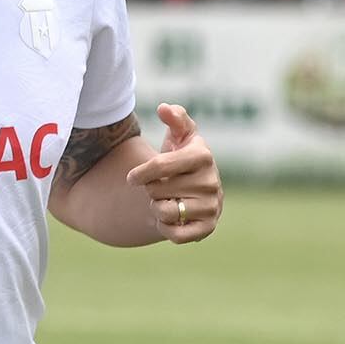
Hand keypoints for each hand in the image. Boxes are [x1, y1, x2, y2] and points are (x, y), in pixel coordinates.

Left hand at [126, 103, 222, 242]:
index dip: (140, 173)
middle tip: (159, 187)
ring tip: (165, 200)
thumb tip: (164, 108)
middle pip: (157, 190)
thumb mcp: (178, 135)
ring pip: (164, 212)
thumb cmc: (179, 158)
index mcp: (203, 156)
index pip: (160, 165)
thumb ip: (175, 118)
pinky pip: (176, 235)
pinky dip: (165, 228)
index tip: (131, 178)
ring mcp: (213, 207)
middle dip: (151, 190)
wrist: (191, 190)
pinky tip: (170, 218)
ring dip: (156, 208)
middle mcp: (212, 182)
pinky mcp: (208, 228)